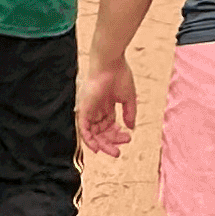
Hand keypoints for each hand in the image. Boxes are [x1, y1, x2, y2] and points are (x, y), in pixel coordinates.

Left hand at [77, 46, 137, 160]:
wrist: (111, 64)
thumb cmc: (120, 75)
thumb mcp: (128, 98)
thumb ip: (129, 113)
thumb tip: (131, 127)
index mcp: (107, 105)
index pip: (110, 125)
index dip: (117, 134)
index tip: (128, 138)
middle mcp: (97, 109)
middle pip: (102, 131)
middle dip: (111, 142)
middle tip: (119, 151)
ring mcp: (90, 109)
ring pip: (93, 133)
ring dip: (102, 144)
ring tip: (114, 151)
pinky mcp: (84, 109)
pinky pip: (83, 129)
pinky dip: (89, 140)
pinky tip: (97, 148)